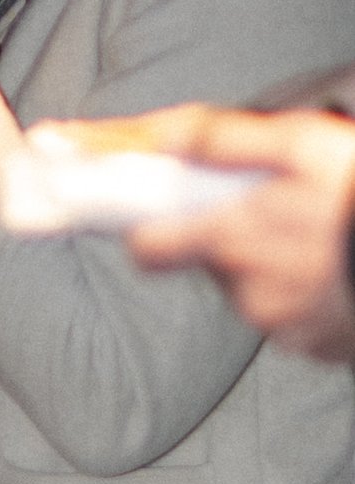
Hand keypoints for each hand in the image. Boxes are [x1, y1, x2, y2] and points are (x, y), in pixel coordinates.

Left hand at [120, 106, 354, 360]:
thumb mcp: (304, 142)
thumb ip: (224, 139)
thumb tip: (162, 138)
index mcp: (237, 238)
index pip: (151, 248)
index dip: (148, 233)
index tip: (154, 221)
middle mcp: (253, 291)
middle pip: (212, 267)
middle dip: (230, 241)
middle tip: (274, 214)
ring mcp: (287, 325)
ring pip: (254, 291)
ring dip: (272, 266)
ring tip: (319, 237)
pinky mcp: (318, 346)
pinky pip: (293, 317)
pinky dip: (306, 293)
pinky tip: (336, 268)